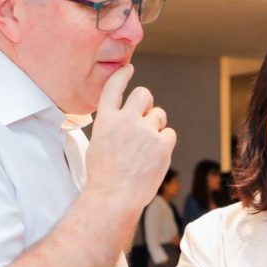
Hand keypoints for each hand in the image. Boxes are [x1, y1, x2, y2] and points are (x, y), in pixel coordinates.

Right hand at [86, 64, 176, 211]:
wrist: (115, 197)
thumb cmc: (104, 178)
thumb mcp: (97, 145)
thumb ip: (112, 128)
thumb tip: (128, 121)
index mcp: (106, 120)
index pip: (114, 87)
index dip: (122, 75)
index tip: (129, 69)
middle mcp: (126, 120)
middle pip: (143, 94)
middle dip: (146, 102)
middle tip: (145, 115)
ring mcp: (145, 130)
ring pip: (159, 114)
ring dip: (156, 125)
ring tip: (147, 146)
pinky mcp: (162, 143)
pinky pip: (169, 133)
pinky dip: (164, 143)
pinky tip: (155, 157)